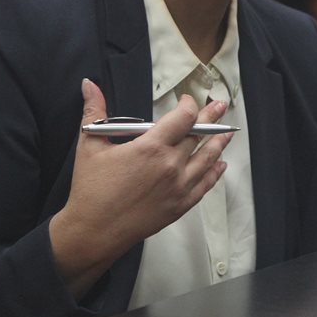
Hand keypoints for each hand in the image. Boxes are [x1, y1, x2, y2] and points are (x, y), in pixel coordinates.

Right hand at [48, 79, 232, 296]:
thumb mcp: (90, 146)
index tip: (187, 101)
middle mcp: (170, 165)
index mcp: (151, 147)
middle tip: (219, 106)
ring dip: (219, 142)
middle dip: (210, 118)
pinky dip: (215, 173)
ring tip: (228, 132)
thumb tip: (88, 84)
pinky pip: (205, 185)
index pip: (183, 118)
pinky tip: (220, 165)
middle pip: (198, 135)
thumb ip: (94, 111)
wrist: (94, 232)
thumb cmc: (90, 189)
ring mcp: (178, 187)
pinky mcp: (180, 205)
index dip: (189, 105)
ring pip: (207, 159)